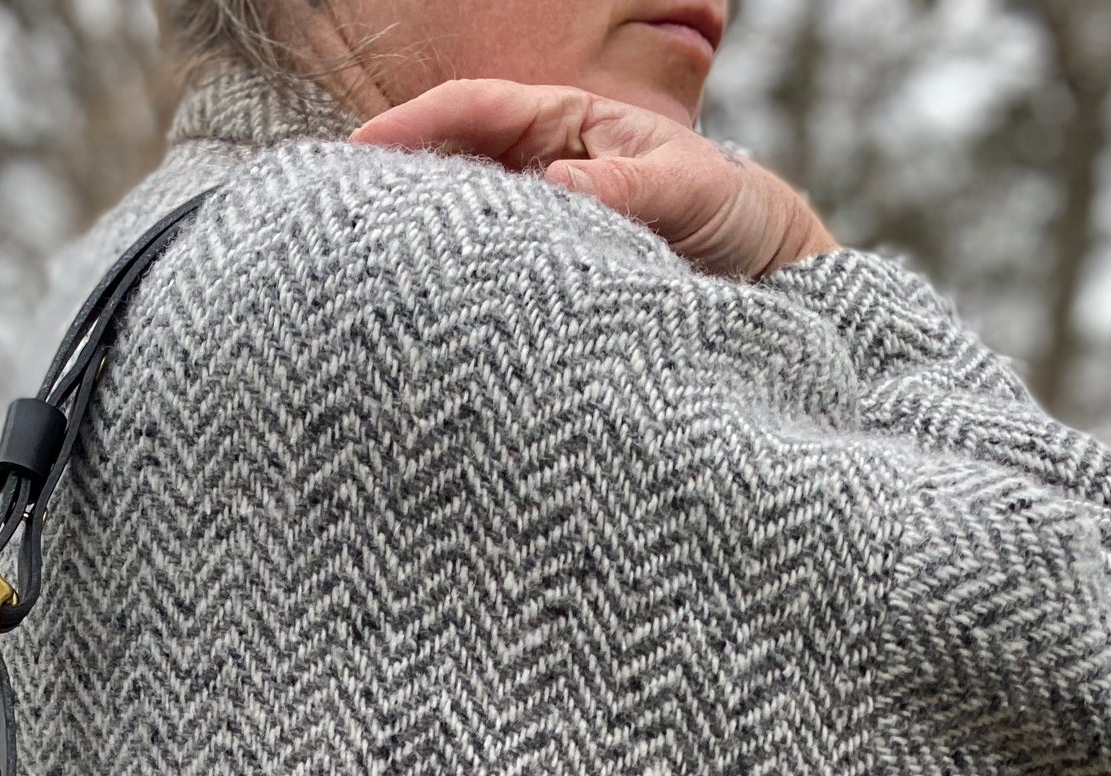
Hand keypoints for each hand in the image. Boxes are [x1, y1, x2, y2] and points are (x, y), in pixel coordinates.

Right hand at [351, 80, 838, 280]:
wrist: (770, 278)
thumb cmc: (731, 214)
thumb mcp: (685, 190)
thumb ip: (622, 189)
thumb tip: (552, 192)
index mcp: (565, 126)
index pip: (470, 112)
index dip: (410, 126)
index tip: (358, 154)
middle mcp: (542, 174)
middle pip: (449, 169)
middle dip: (395, 188)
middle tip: (341, 220)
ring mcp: (541, 232)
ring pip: (465, 233)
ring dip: (423, 251)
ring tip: (367, 281)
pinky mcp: (547, 291)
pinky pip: (493, 289)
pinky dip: (460, 302)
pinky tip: (429, 327)